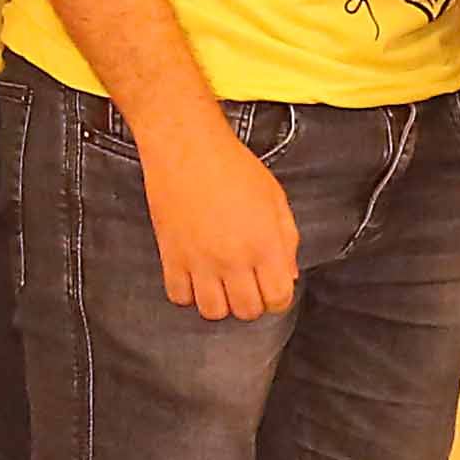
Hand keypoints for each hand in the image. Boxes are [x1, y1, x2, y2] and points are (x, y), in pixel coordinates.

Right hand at [144, 110, 300, 320]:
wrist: (187, 148)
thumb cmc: (234, 167)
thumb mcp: (275, 199)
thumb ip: (287, 240)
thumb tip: (288, 276)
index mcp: (265, 244)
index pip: (278, 299)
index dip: (278, 298)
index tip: (271, 288)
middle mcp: (234, 259)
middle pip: (247, 311)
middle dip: (251, 302)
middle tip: (246, 284)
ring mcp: (200, 261)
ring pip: (213, 312)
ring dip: (220, 302)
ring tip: (220, 282)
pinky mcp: (171, 257)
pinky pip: (179, 297)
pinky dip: (188, 293)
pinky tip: (195, 275)